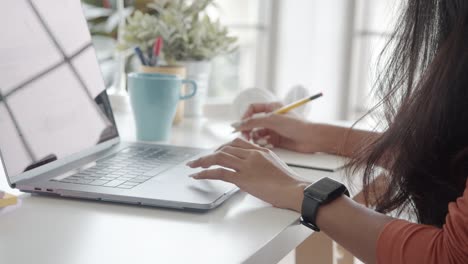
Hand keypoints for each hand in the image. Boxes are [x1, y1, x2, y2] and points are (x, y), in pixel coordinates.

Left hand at [186, 138, 307, 211]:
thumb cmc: (289, 183)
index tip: (215, 151)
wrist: (294, 189)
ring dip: (202, 161)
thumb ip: (262, 163)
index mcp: (260, 150)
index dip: (223, 146)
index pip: (237, 142)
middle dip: (210, 153)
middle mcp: (252, 154)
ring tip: (192, 165)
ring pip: (219, 157)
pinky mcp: (243, 178)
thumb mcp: (275, 166)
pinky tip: (197, 175)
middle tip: (199, 160)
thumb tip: (254, 170)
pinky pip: (219, 172)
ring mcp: (247, 165)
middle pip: (225, 148)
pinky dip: (205, 173)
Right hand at [238, 102, 320, 152]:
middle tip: (245, 138)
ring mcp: (274, 128)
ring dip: (255, 138)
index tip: (240, 126)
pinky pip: (264, 141)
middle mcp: (272, 117)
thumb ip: (252, 122)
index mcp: (272, 107)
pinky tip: (268, 145)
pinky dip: (263, 143)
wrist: (312, 138)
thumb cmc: (295, 125)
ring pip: (258, 133)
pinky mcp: (277, 139)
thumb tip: (236, 125)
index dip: (245, 116)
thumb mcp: (271, 120)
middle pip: (253, 122)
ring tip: (258, 143)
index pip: (252, 109)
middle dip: (248, 130)